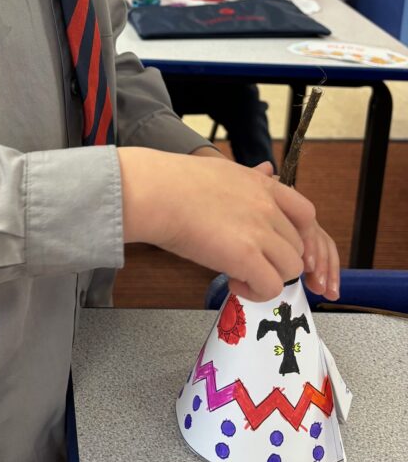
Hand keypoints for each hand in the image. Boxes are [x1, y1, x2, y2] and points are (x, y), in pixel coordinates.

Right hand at [117, 148, 339, 302]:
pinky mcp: (246, 256)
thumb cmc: (173, 181)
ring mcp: (259, 231)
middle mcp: (267, 206)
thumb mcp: (222, 170)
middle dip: (277, 259)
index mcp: (261, 184)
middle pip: (298, 245)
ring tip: (239, 275)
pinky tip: (234, 283)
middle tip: (250, 264)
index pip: (306, 213)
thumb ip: (249, 178)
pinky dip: (256, 292)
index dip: (299, 236)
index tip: (280, 247)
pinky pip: (272, 287)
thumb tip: (267, 169)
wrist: (154, 191)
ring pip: (291, 268)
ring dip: (269, 277)